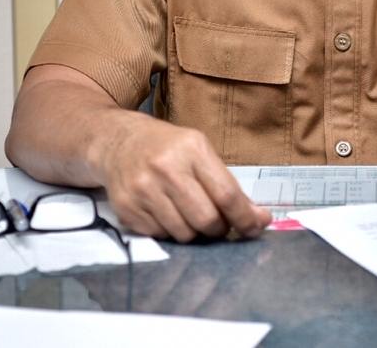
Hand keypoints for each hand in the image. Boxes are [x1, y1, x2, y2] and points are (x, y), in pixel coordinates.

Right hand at [92, 114, 271, 241]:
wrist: (118, 141)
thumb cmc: (167, 147)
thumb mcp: (199, 152)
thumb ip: (227, 185)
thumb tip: (258, 219)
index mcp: (192, 149)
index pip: (226, 194)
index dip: (245, 217)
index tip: (256, 227)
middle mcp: (166, 168)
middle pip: (205, 219)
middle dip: (218, 229)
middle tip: (218, 224)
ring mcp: (143, 189)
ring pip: (183, 233)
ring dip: (194, 233)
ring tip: (190, 216)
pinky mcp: (126, 207)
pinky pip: (160, 236)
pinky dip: (170, 231)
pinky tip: (166, 214)